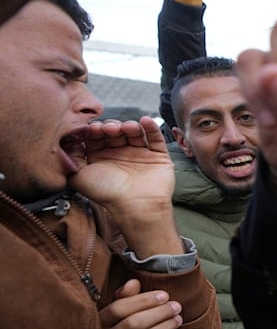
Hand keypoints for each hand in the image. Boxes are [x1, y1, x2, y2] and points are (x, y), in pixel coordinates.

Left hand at [68, 117, 183, 254]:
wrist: (135, 207)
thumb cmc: (107, 194)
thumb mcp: (78, 176)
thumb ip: (70, 158)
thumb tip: (66, 141)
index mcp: (102, 158)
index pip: (97, 136)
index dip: (94, 129)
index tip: (92, 129)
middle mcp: (120, 154)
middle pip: (116, 131)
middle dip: (111, 126)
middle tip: (109, 129)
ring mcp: (140, 154)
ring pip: (135, 132)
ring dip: (130, 126)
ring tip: (126, 128)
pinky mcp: (158, 156)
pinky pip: (155, 138)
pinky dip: (151, 128)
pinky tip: (145, 121)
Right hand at [100, 279, 181, 328]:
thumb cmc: (118, 328)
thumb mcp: (117, 312)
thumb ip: (125, 296)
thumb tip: (133, 282)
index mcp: (97, 323)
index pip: (118, 309)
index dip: (144, 301)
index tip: (164, 295)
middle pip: (133, 324)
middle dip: (159, 313)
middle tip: (176, 307)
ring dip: (165, 327)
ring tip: (178, 319)